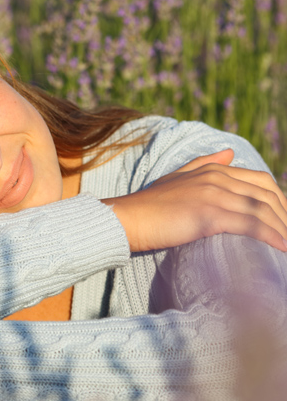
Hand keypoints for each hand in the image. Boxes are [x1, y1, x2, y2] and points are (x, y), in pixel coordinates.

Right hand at [102, 149, 286, 252]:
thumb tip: (230, 152)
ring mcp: (213, 195)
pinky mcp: (209, 214)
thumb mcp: (178, 177)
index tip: (283, 221)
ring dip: (282, 229)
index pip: (260, 181)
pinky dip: (271, 237)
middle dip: (284, 216)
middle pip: (267, 195)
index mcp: (212, 170)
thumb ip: (203, 163)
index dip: (279, 201)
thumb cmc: (150, 205)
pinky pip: (250, 225)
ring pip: (262, 210)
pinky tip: (282, 248)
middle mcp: (216, 178)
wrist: (129, 218)